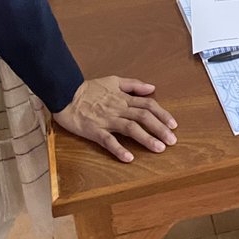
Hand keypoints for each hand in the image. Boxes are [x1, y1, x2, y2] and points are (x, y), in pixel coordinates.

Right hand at [52, 77, 177, 162]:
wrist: (65, 92)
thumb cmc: (89, 88)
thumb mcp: (113, 80)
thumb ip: (133, 84)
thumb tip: (152, 87)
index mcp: (123, 98)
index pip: (147, 105)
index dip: (162, 114)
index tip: (173, 125)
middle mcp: (118, 108)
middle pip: (143, 117)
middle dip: (160, 129)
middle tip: (173, 141)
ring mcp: (106, 120)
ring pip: (130, 128)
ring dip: (146, 138)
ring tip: (159, 149)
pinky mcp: (94, 130)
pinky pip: (108, 140)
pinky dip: (119, 149)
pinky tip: (129, 158)